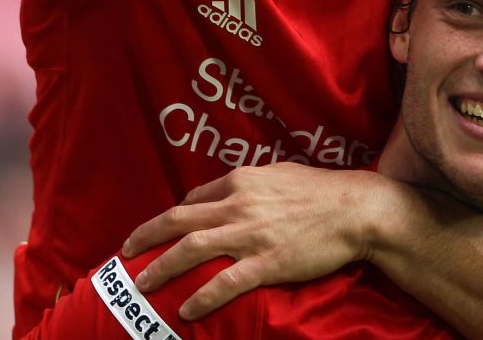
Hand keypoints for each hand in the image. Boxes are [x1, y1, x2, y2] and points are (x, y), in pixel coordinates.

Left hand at [121, 163, 387, 318]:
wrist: (356, 209)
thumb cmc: (322, 190)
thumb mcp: (280, 174)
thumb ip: (252, 185)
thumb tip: (234, 193)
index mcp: (241, 182)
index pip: (194, 199)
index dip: (170, 217)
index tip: (157, 231)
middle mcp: (238, 205)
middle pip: (179, 221)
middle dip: (146, 237)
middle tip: (125, 252)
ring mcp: (250, 235)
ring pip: (191, 250)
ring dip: (161, 267)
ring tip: (142, 284)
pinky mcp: (267, 262)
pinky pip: (225, 283)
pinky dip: (201, 296)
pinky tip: (185, 308)